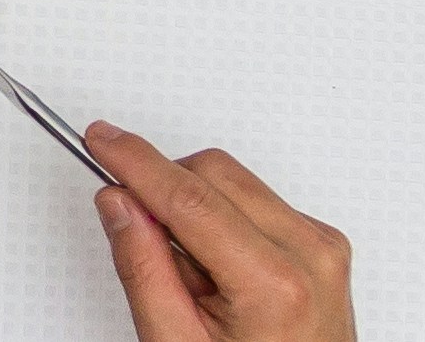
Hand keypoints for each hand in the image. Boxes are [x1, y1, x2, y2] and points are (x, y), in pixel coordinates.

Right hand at [86, 122, 355, 341]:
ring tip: (192, 276)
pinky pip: (257, 202)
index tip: (101, 140)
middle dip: (163, 192)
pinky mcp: (323, 244)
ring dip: (194, 210)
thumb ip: (143, 269)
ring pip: (234, 182)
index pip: (190, 198)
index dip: (136, 162)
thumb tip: (119, 203)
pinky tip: (219, 271)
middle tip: (139, 236)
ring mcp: (322, 247)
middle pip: (213, 174)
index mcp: (275, 284)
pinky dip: (224, 222)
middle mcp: (310, 254)